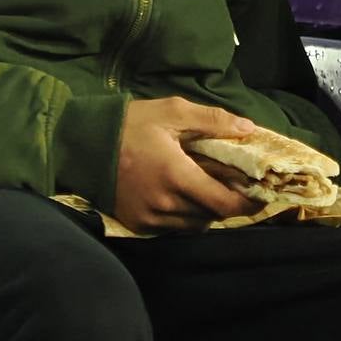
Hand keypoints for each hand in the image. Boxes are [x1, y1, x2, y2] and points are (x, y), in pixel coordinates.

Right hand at [112, 97, 262, 233]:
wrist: (80, 144)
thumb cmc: (129, 124)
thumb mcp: (172, 112)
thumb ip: (213, 120)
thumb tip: (249, 128)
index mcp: (177, 176)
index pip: (224, 204)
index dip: (248, 204)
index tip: (260, 195)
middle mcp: (165, 204)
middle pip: (212, 215)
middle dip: (227, 202)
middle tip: (235, 185)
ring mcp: (149, 218)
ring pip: (194, 225)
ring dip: (206, 210)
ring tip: (207, 188)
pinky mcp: (137, 225)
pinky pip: (173, 228)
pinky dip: (185, 216)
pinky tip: (182, 195)